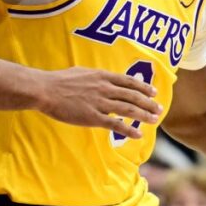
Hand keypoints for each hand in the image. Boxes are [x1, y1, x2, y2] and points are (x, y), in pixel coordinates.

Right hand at [34, 67, 160, 139]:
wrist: (46, 90)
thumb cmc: (60, 81)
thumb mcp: (82, 72)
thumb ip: (96, 76)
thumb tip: (105, 78)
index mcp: (102, 76)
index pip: (129, 82)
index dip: (143, 88)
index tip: (153, 92)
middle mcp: (105, 88)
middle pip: (133, 96)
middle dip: (148, 103)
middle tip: (159, 109)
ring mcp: (100, 103)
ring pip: (128, 110)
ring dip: (144, 115)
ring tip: (154, 120)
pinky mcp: (93, 117)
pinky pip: (115, 124)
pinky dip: (128, 130)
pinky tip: (137, 134)